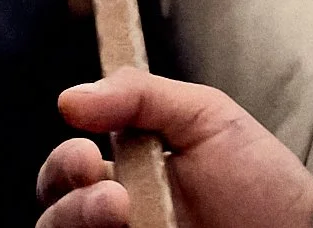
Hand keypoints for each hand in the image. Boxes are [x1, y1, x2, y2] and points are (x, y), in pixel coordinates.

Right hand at [36, 73, 312, 227]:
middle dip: (65, 199)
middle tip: (107, 195)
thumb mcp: (206, 116)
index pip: (69, 172)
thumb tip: (71, 98)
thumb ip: (141, 96)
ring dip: (76, 223)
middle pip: (55, 214)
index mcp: (125, 171)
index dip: (64, 164)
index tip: (85, 151)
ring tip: (120, 214)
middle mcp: (118, 217)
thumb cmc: (257, 177)